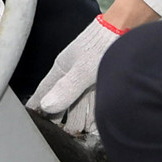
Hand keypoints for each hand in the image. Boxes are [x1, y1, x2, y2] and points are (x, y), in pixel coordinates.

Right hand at [26, 15, 126, 137]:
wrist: (130, 27)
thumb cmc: (103, 44)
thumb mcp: (83, 70)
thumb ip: (66, 89)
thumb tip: (46, 107)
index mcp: (62, 68)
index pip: (44, 90)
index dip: (37, 104)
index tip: (31, 117)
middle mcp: (73, 73)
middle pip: (63, 99)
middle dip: (60, 117)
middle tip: (59, 134)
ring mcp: (88, 75)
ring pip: (79, 100)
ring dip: (78, 116)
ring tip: (77, 133)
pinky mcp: (103, 77)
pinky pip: (94, 98)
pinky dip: (93, 111)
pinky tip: (94, 123)